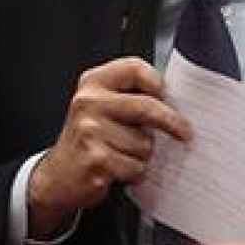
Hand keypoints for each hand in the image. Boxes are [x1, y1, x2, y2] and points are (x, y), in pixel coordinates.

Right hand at [28, 58, 190, 238]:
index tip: (167, 96)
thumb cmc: (88, 139)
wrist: (59, 175)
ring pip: (145, 143)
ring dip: (143, 155)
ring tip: (124, 154)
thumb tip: (173, 103)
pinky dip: (135, 173)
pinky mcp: (97, 160)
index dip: (157, 82)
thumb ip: (129, 97)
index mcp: (93, 83)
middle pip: (147, 107)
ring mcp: (91, 132)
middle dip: (172, 122)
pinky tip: (119, 169)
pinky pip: (136, 166)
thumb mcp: (101, 107)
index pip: (134, 68)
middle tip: (185, 132)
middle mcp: (89, 103)